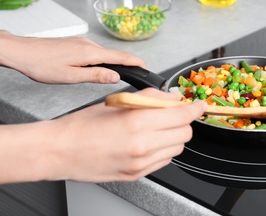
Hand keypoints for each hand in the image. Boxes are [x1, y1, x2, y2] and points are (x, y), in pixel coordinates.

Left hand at [0, 30, 144, 83]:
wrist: (21, 51)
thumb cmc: (41, 65)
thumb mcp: (71, 77)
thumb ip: (96, 76)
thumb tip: (115, 77)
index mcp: (90, 53)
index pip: (121, 57)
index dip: (136, 62)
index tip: (146, 67)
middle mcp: (89, 44)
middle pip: (114, 55)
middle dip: (126, 65)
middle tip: (133, 76)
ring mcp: (82, 42)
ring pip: (103, 54)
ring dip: (110, 64)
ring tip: (110, 77)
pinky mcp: (75, 43)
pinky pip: (93, 52)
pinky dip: (99, 61)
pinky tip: (92, 69)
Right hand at [42, 88, 206, 182]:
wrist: (60, 151)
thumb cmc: (82, 125)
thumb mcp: (117, 103)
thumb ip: (151, 98)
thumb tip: (173, 98)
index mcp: (137, 123)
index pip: (181, 115)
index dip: (194, 108)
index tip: (199, 105)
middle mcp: (142, 146)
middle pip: (184, 133)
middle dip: (183, 121)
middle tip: (172, 114)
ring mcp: (141, 164)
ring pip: (177, 148)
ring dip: (174, 136)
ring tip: (156, 128)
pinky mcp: (137, 174)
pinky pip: (164, 161)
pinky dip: (163, 149)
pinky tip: (149, 141)